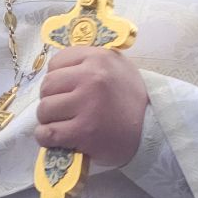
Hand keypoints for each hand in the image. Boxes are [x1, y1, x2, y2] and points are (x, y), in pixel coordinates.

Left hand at [34, 48, 148, 167]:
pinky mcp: (83, 131)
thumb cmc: (131, 99)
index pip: (56, 63)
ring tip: (63, 124)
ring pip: (44, 110)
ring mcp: (87, 105)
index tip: (65, 89)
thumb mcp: (117, 67)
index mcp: (98, 58)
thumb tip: (57, 67)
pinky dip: (46, 138)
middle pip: (47, 86)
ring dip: (49, 120)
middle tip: (63, 109)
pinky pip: (48, 133)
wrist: (152, 129)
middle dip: (51, 99)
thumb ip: (90, 61)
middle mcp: (92, 77)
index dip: (56, 78)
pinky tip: (56, 139)